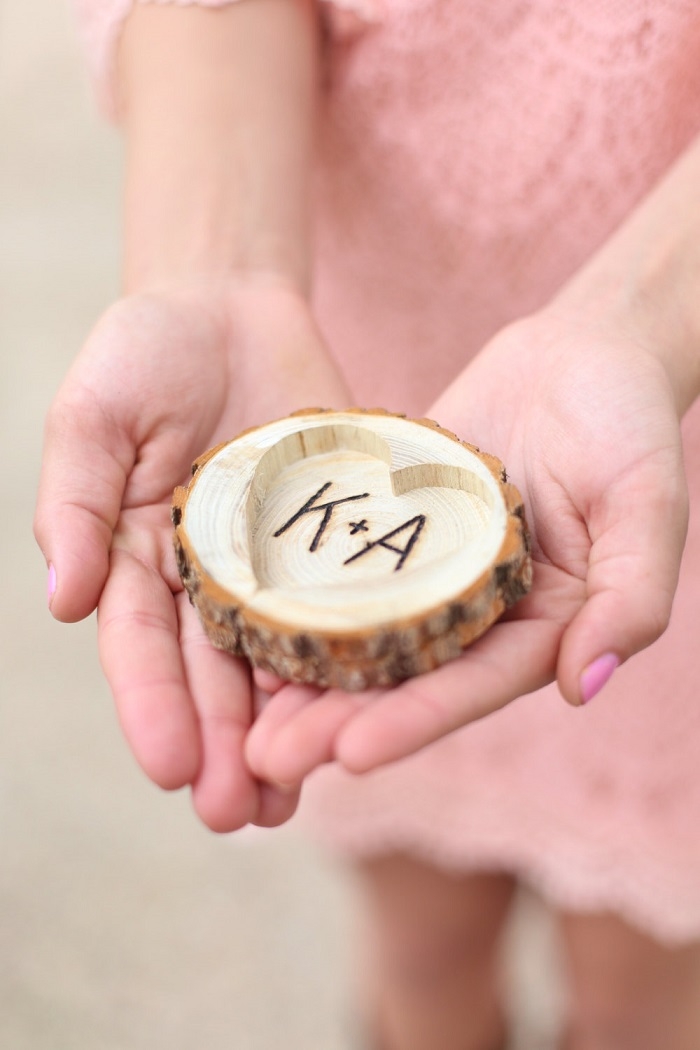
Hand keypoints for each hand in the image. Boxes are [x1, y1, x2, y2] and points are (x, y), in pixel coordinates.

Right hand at [35, 275, 350, 830]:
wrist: (232, 305)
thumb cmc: (147, 352)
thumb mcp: (94, 413)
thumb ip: (75, 499)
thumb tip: (60, 599)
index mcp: (139, 560)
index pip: (141, 646)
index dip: (152, 706)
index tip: (167, 766)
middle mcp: (207, 579)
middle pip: (212, 674)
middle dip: (221, 744)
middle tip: (238, 813)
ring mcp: (277, 567)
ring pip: (280, 661)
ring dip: (284, 731)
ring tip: (293, 802)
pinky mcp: (336, 541)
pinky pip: (350, 605)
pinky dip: (353, 661)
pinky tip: (365, 715)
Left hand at [245, 308, 688, 783]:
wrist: (582, 351)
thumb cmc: (629, 422)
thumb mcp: (649, 502)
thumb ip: (631, 595)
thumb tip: (584, 684)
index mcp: (542, 624)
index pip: (475, 685)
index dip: (415, 721)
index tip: (351, 755)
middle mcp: (480, 609)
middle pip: (405, 676)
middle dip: (339, 720)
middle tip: (268, 759)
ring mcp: (431, 568)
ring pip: (361, 631)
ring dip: (306, 675)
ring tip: (242, 716)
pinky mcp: (394, 525)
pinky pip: (342, 564)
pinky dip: (297, 595)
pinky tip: (241, 618)